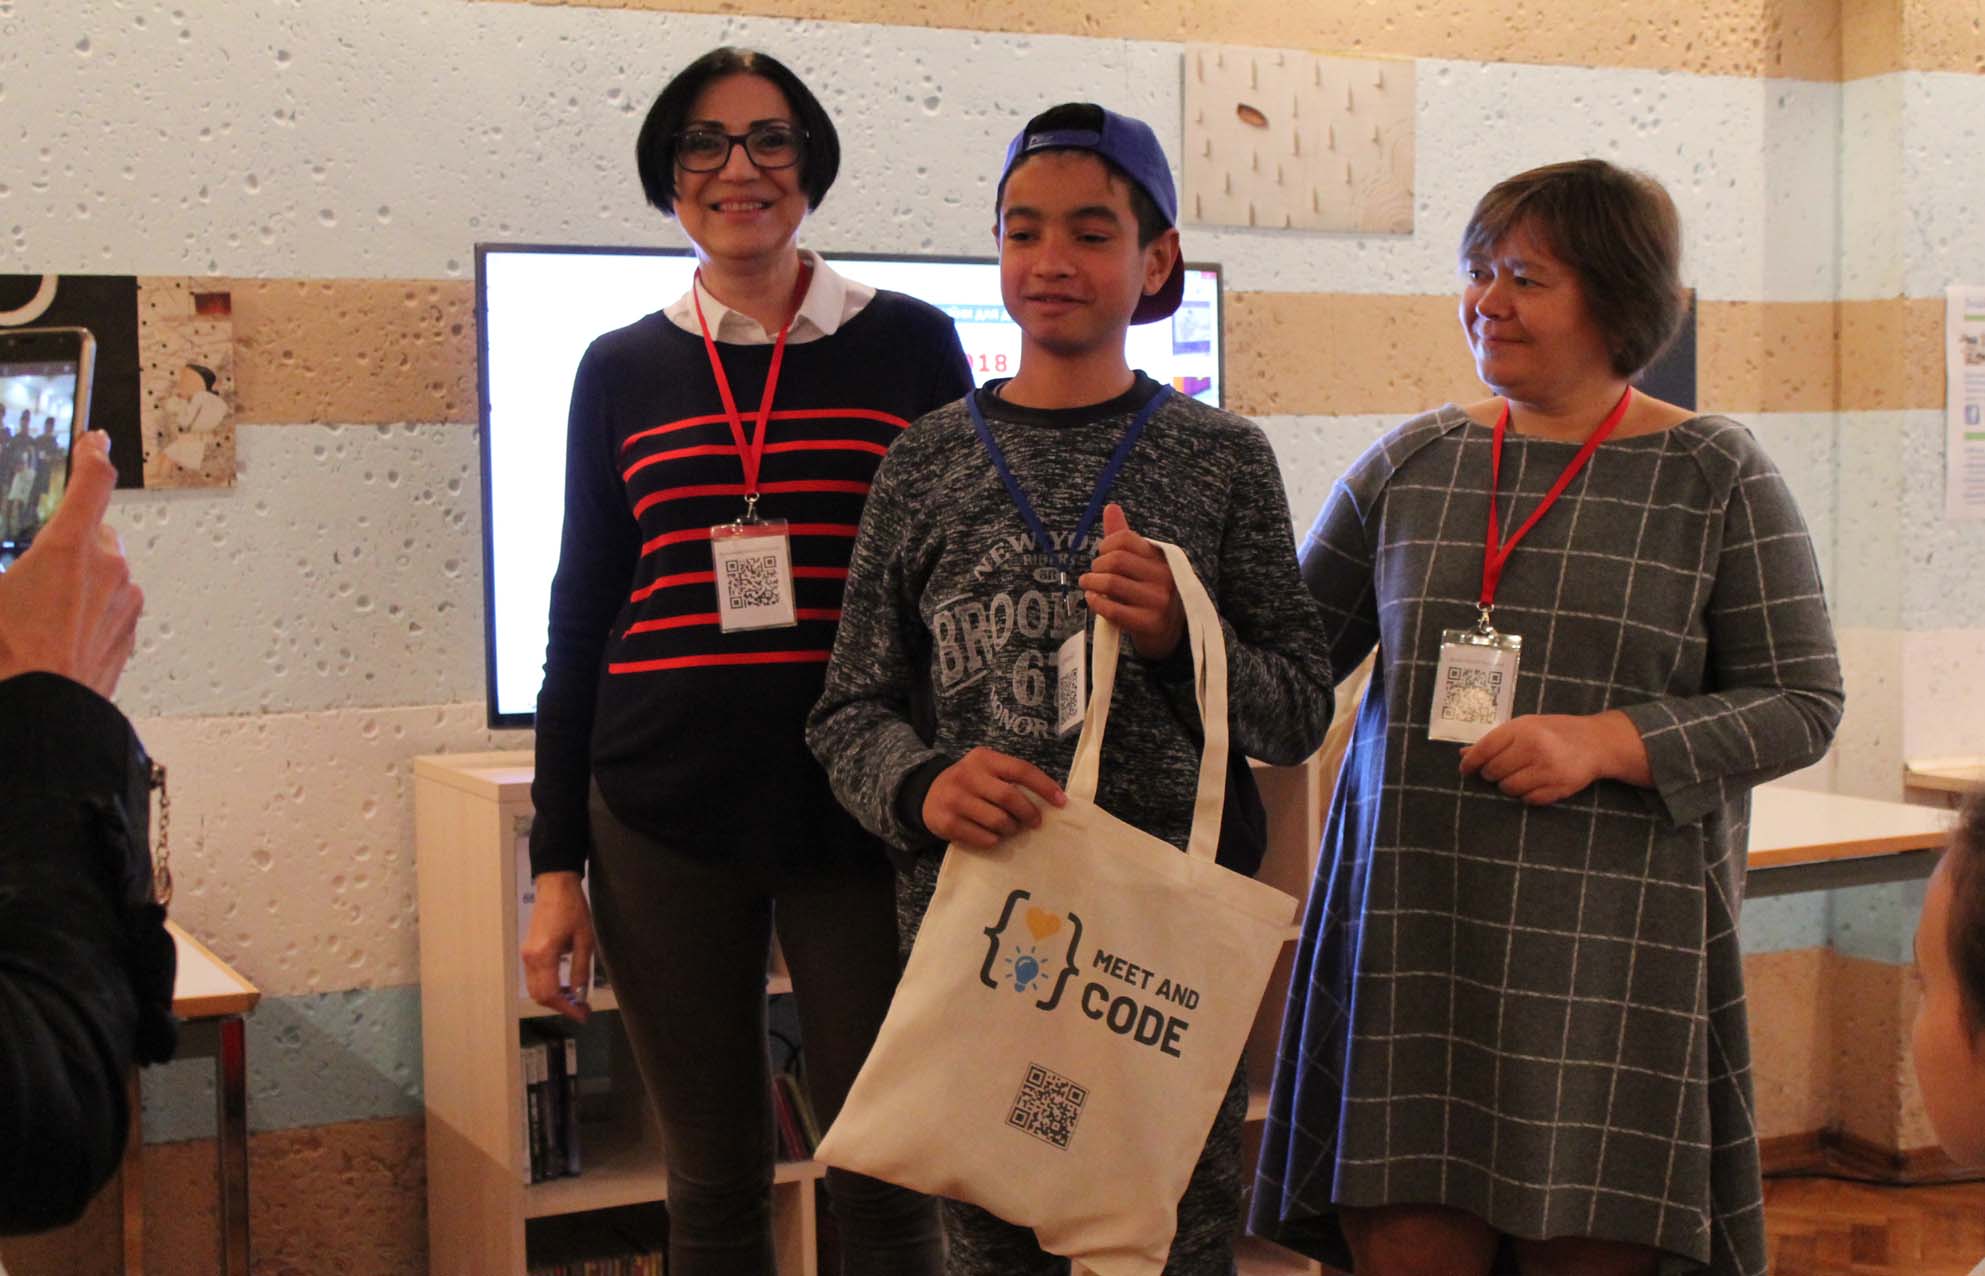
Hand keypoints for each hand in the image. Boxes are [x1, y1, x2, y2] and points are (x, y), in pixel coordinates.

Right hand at [0, 431, 142, 696]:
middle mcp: (109, 570)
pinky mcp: (128, 634)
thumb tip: (10, 568)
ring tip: (32, 613)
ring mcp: (124, 604)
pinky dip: (84, 609)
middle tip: (25, 572)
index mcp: (71, 548)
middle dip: (64, 543)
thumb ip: (7, 560)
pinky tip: (50, 633)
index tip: (95, 442)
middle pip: (92, 533)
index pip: (92, 482)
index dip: (92, 455)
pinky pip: (108, 605)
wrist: (40, 718)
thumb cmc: (9, 660)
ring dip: (74, 580)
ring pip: (101, 571)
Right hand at [521, 871, 595, 1021]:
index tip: (583, 1014)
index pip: (550, 994)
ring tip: (575, 998)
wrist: (555, 886)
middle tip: (582, 1009)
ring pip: (535, 989)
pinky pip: (534, 978)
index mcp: (544, 955)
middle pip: (540, 996)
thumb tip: (579, 994)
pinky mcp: (528, 952)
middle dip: (560, 1007)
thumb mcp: (585, 939)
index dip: (567, 1008)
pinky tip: (565, 985)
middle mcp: (530, 958)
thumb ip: (581, 969)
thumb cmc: (573, 908)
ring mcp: (526, 955)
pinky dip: (548, 987)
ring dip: (554, 998)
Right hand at [922, 747, 1066, 849]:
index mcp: (984, 759)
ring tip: (1012, 829)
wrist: (927, 793)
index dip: (1044, 786)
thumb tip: (1050, 799)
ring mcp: (955, 799)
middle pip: (1010, 797)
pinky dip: (995, 840)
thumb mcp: (986, 770)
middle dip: (1029, 813)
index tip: (1061, 802)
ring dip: (1011, 829)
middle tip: (1035, 822)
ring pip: (998, 820)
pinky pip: (983, 838)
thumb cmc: (970, 784)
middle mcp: (968, 776)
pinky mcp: (947, 823)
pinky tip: (994, 836)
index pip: (1021, 770)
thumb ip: (1011, 778)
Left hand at [1079, 502, 1184, 660]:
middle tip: (1093, 573)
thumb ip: (1125, 538)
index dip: (1106, 544)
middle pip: (1116, 560)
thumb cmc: (1149, 592)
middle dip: (1097, 565)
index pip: (1125, 539)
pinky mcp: (1149, 623)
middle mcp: (1163, 577)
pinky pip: (1112, 609)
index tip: (1102, 554)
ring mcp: (1158, 601)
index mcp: (1161, 557)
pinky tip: (1092, 599)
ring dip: (1092, 583)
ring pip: (1112, 583)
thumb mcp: (1142, 563)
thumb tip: (1111, 507)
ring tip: (1088, 584)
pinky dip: (1095, 602)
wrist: (1168, 632)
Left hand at [1458, 710, 1650, 804]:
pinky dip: (1527, 795)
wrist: (1596, 742)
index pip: (1484, 749)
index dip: (1471, 762)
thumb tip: (1465, 754)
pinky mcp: (1559, 788)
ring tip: (1520, 775)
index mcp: (1522, 729)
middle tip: (1500, 770)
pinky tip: (1535, 783)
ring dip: (1508, 785)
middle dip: (1491, 774)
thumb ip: (1496, 739)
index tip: (1465, 770)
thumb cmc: (1555, 731)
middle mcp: (1534, 748)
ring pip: (1508, 789)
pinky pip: (1528, 800)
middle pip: (1493, 772)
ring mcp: (1547, 770)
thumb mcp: (1526, 725)